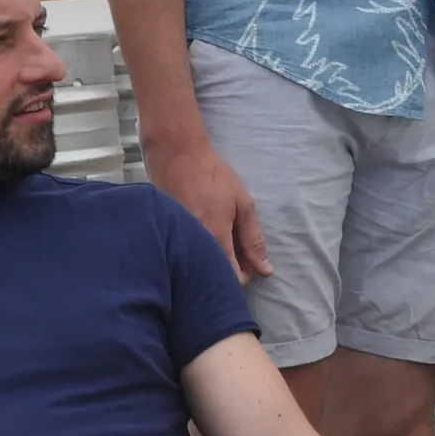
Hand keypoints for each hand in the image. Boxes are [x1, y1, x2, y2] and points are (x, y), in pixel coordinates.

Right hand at [145, 140, 271, 283]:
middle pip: (215, 275)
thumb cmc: (214, 177)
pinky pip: (187, 252)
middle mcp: (195, 247)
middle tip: (234, 245)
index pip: (232, 280)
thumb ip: (253, 239)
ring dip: (213, 257)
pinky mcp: (168, 235)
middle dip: (229, 268)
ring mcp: (179, 242)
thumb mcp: (243, 204)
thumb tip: (266, 270)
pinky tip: (202, 229)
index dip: (245, 275)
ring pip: (201, 264)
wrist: (177, 156)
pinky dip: (198, 248)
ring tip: (218, 234)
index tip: (247, 260)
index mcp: (216, 241)